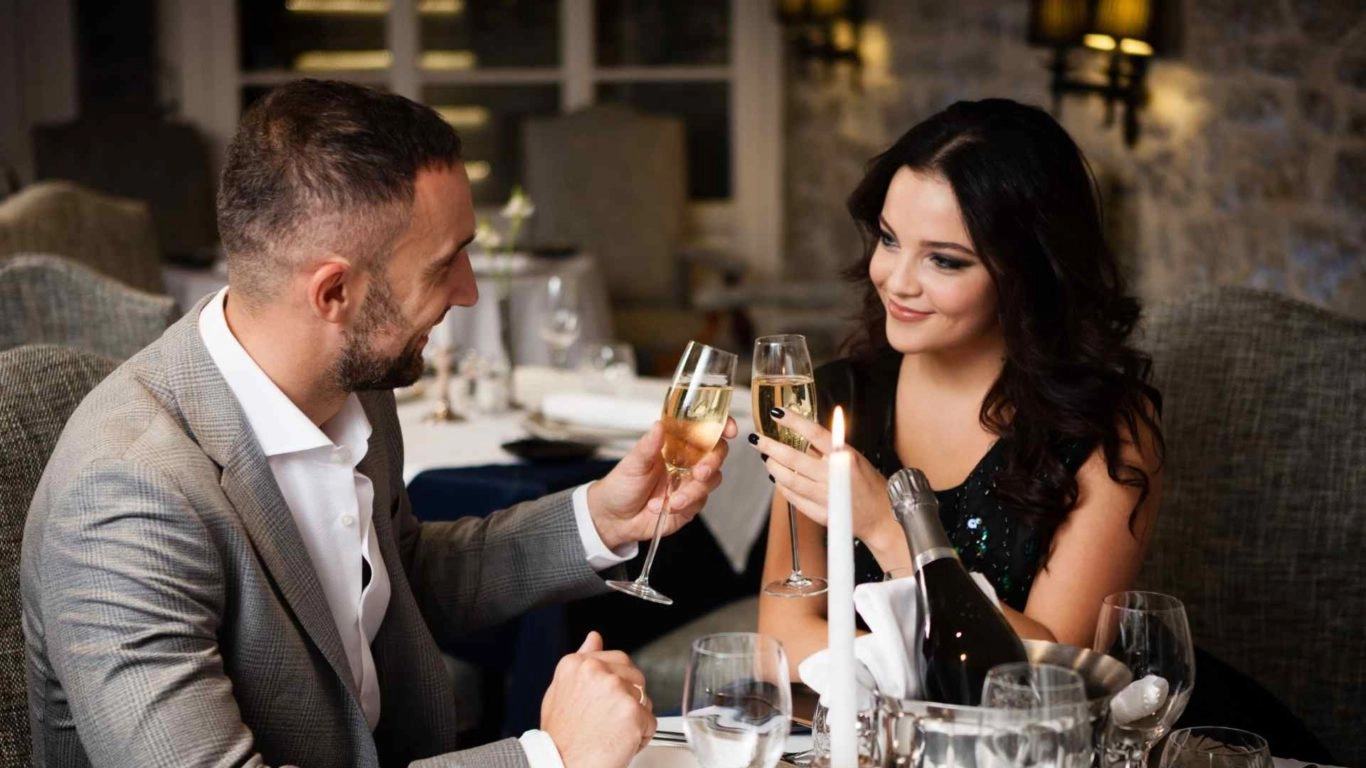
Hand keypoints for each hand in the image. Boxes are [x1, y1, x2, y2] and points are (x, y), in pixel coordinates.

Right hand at [542, 631, 656, 767]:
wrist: (562, 766)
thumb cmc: (560, 738)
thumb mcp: (560, 691)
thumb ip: (581, 660)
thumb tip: (594, 637)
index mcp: (577, 663)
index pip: (618, 660)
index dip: (618, 684)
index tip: (608, 702)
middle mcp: (597, 671)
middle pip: (636, 678)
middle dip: (629, 700)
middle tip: (607, 722)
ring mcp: (616, 689)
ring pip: (644, 700)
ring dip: (634, 719)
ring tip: (610, 734)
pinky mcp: (633, 712)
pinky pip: (650, 723)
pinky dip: (640, 738)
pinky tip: (619, 744)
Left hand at [587, 418, 737, 549]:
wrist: (614, 518)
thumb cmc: (621, 485)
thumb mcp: (632, 463)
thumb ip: (648, 446)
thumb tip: (659, 426)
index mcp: (675, 443)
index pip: (704, 428)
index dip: (721, 425)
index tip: (729, 430)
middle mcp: (687, 460)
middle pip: (716, 453)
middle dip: (712, 463)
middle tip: (699, 473)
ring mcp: (690, 482)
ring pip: (711, 480)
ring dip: (694, 490)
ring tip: (671, 500)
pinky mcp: (691, 504)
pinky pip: (700, 501)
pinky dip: (684, 505)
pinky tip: (664, 507)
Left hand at [748, 408, 906, 564]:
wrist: (880, 516)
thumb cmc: (868, 484)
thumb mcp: (854, 456)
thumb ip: (830, 445)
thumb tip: (806, 431)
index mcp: (844, 457)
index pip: (814, 433)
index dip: (794, 421)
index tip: (777, 414)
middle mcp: (832, 476)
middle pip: (793, 458)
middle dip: (770, 446)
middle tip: (758, 439)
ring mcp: (824, 496)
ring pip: (787, 479)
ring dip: (773, 466)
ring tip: (767, 458)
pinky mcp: (818, 513)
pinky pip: (792, 497)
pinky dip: (782, 486)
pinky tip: (778, 478)